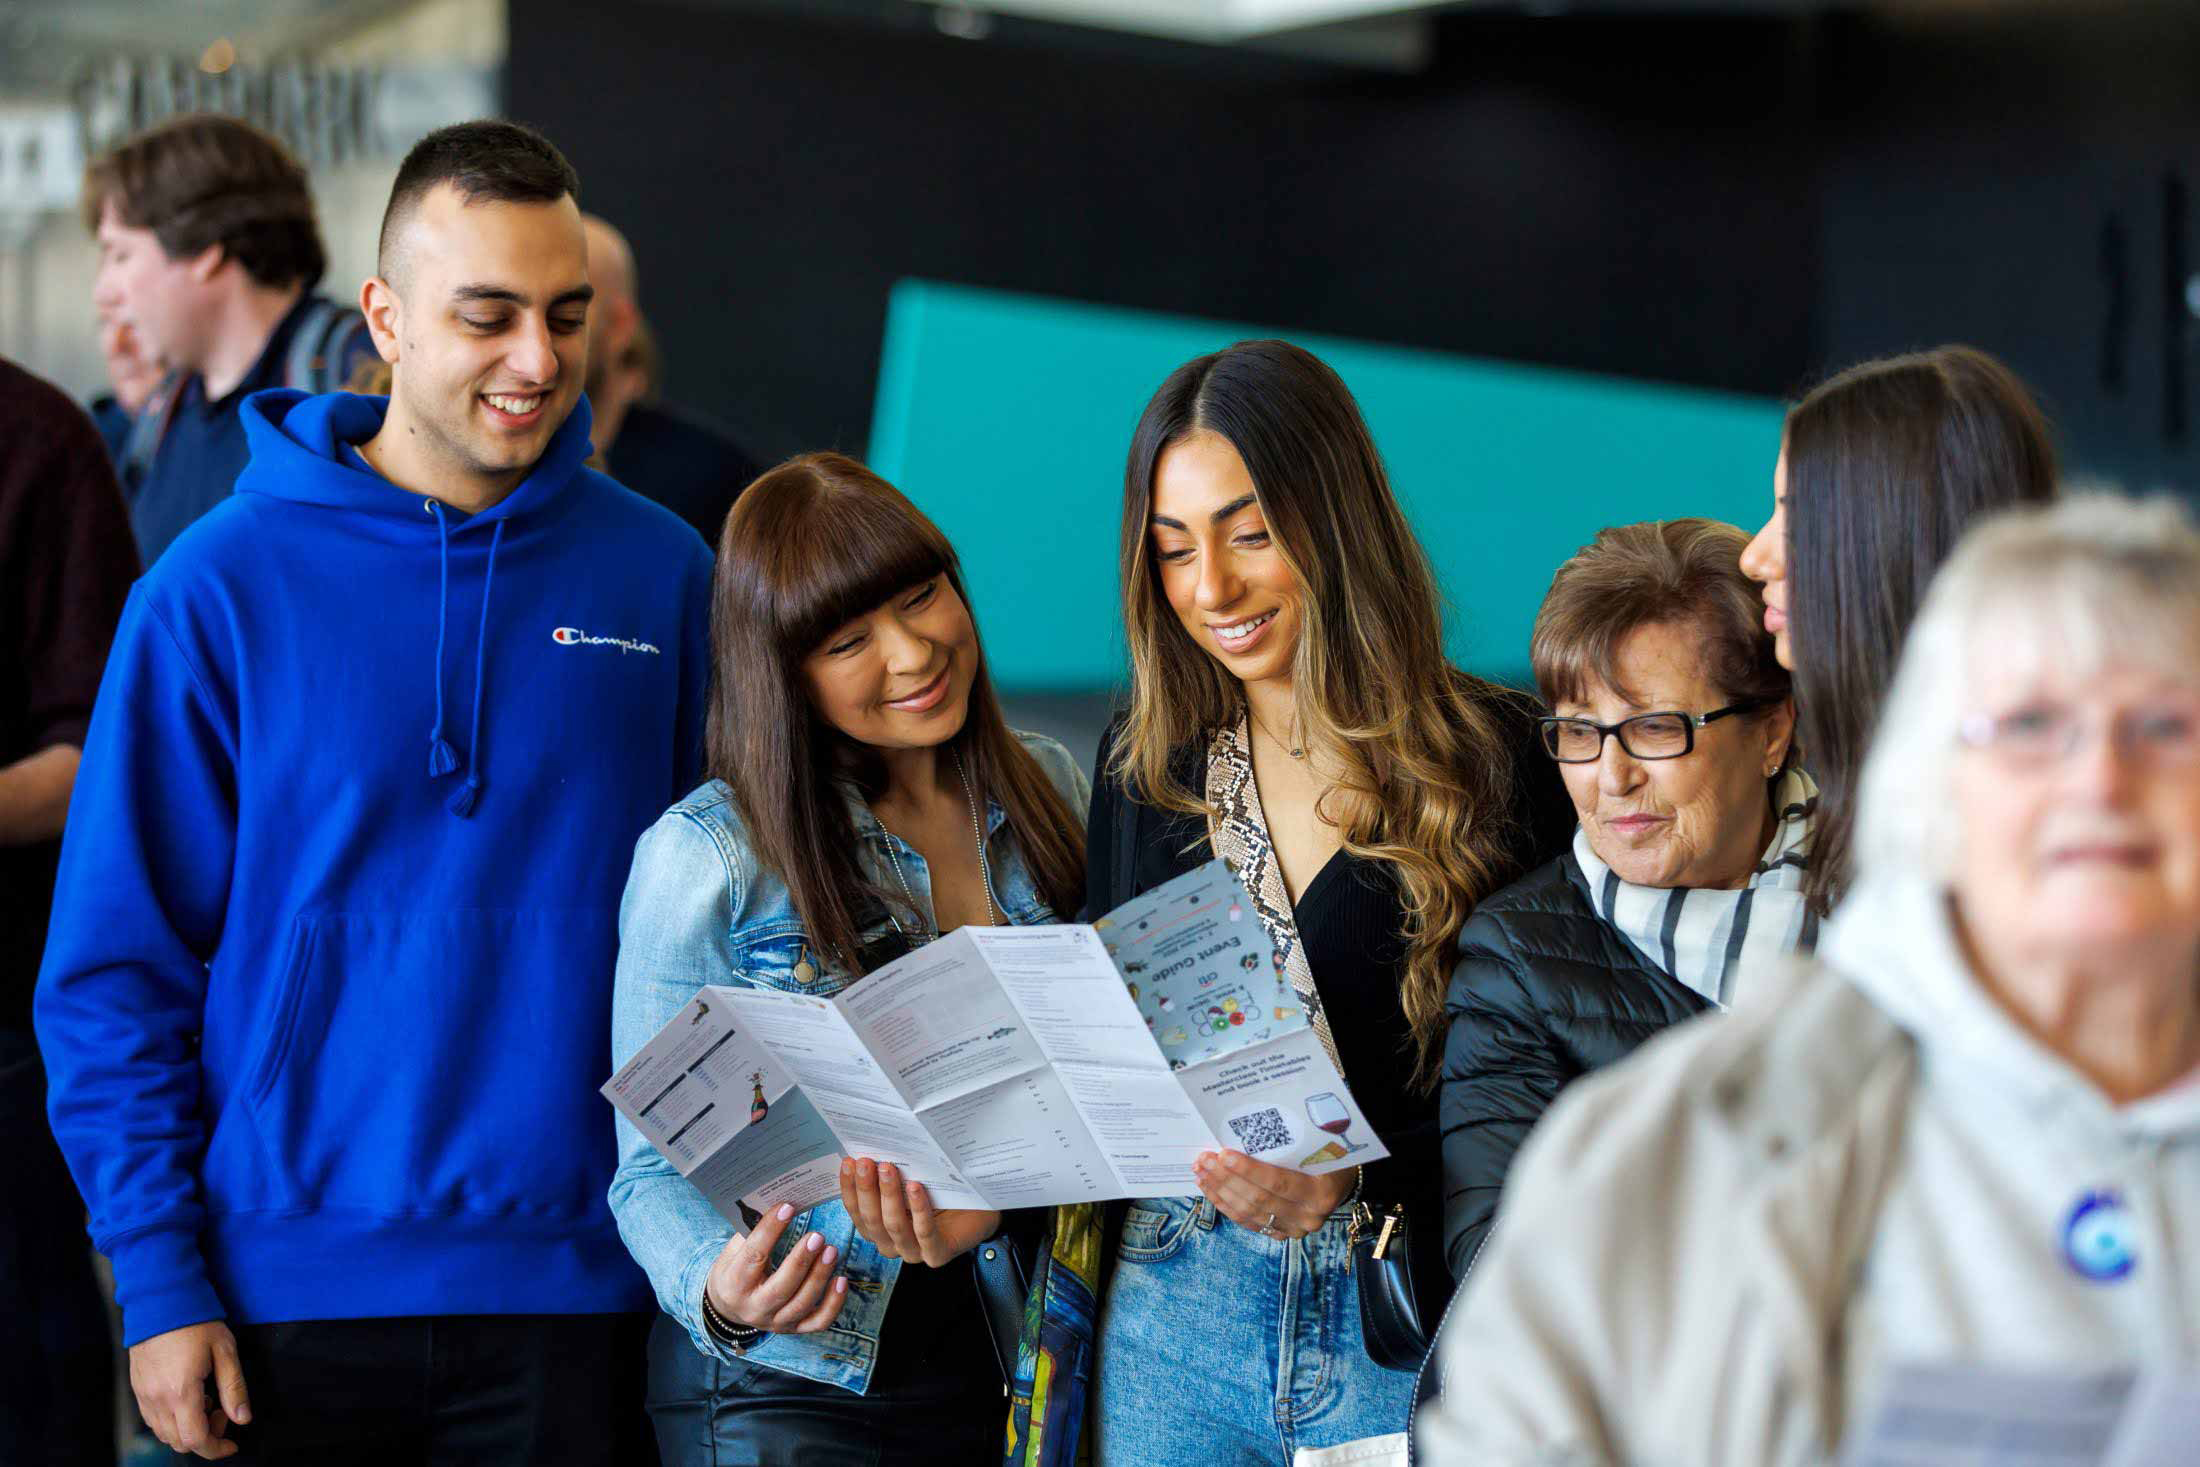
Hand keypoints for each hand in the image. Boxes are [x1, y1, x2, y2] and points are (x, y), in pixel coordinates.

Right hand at [128, 1320, 249, 1458]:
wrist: (161, 1300)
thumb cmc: (196, 1322)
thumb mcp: (225, 1351)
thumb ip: (234, 1388)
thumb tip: (243, 1418)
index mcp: (181, 1392)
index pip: (196, 1439)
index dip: (216, 1448)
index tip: (232, 1443)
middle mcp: (157, 1399)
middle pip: (179, 1442)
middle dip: (205, 1437)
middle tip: (222, 1411)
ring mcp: (144, 1395)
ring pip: (164, 1433)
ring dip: (187, 1429)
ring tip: (206, 1400)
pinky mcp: (138, 1388)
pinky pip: (153, 1419)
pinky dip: (172, 1419)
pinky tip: (188, 1397)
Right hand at [704, 1201, 850, 1332]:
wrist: (728, 1308)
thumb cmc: (733, 1270)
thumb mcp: (731, 1252)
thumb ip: (750, 1232)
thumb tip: (777, 1202)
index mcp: (734, 1285)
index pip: (753, 1256)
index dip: (770, 1230)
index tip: (787, 1207)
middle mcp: (754, 1308)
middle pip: (781, 1288)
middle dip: (801, 1261)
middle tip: (817, 1236)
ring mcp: (775, 1322)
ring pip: (802, 1304)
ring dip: (820, 1277)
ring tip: (832, 1250)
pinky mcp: (793, 1329)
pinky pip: (818, 1322)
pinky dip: (833, 1304)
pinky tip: (841, 1280)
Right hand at [840, 1157, 1000, 1266]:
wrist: (981, 1207)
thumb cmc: (941, 1192)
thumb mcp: (910, 1179)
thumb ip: (887, 1174)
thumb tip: (864, 1147)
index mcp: (880, 1229)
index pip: (857, 1212)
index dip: (849, 1188)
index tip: (848, 1161)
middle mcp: (893, 1244)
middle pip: (872, 1221)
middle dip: (867, 1189)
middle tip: (867, 1162)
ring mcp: (914, 1252)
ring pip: (894, 1227)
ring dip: (889, 1196)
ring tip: (889, 1169)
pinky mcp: (937, 1255)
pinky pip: (924, 1233)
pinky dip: (919, 1209)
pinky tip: (916, 1187)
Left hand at [1194, 1151, 1357, 1239]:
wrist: (1342, 1180)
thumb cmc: (1329, 1155)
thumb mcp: (1318, 1147)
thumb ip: (1290, 1145)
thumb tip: (1245, 1129)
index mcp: (1320, 1192)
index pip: (1278, 1182)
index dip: (1248, 1170)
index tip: (1223, 1154)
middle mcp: (1309, 1215)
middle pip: (1258, 1198)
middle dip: (1226, 1178)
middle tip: (1205, 1159)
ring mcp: (1295, 1229)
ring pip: (1249, 1212)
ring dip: (1220, 1191)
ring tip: (1201, 1171)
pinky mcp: (1281, 1234)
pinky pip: (1248, 1222)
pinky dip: (1226, 1205)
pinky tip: (1210, 1189)